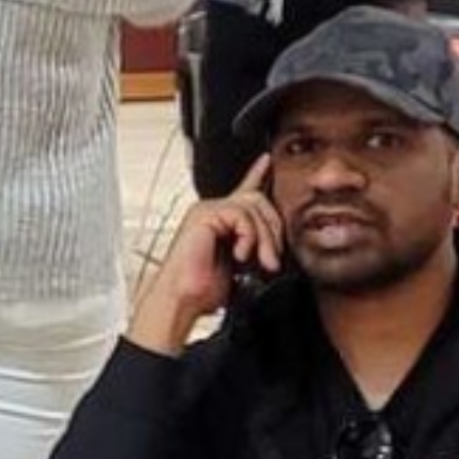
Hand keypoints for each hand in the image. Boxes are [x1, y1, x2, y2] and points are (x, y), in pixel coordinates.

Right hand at [130, 156, 283, 354]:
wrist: (183, 298)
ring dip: (265, 239)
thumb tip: (275, 249)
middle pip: (258, 199)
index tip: (268, 160)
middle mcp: (211, 212)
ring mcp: (206, 211)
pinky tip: (240, 255)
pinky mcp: (204, 214)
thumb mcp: (240, 266)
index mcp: (218, 222)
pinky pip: (242, 216)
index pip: (241, 190)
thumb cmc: (203, 289)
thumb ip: (255, 248)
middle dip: (274, 230)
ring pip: (254, 208)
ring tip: (263, 263)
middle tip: (273, 258)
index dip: (257, 173)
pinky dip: (248, 237)